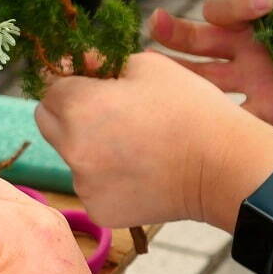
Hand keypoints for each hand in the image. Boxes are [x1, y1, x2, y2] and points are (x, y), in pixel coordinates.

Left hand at [36, 51, 272, 229]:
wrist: (225, 167)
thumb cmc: (190, 109)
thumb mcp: (147, 66)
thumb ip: (103, 64)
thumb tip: (80, 65)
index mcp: (78, 107)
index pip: (49, 88)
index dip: (69, 81)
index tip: (89, 80)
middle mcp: (71, 147)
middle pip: (47, 122)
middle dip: (67, 112)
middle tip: (105, 110)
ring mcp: (83, 183)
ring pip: (69, 157)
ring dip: (87, 146)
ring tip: (132, 144)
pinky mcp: (98, 210)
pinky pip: (90, 186)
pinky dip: (105, 178)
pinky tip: (138, 171)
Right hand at [150, 0, 272, 136]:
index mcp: (262, 17)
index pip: (228, 7)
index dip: (238, 3)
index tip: (267, 3)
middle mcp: (248, 49)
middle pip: (199, 40)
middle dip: (174, 33)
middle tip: (156, 24)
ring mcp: (253, 83)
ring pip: (202, 80)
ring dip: (177, 76)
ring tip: (149, 71)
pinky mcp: (267, 116)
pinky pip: (232, 121)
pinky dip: (211, 121)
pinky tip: (191, 117)